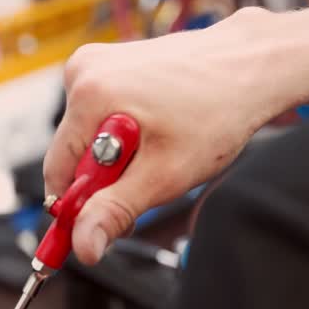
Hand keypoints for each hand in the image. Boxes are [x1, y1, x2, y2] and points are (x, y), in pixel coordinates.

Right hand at [45, 7, 293, 264]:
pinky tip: (160, 126)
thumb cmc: (217, 110)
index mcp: (89, 94)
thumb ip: (116, 211)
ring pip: (90, 136)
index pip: (58, 172)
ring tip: (162, 146)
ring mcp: (98, 63)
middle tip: (151, 179)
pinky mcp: (112, 62)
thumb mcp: (165, 174)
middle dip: (107, 178)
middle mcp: (85, 70)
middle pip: (74, 152)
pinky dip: (126, 132)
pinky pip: (103, 115)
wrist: (250, 67)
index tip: (103, 224)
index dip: (81, 206)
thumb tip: (83, 246)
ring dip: (119, 156)